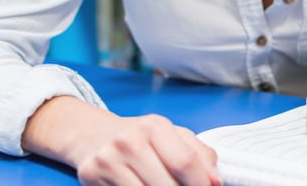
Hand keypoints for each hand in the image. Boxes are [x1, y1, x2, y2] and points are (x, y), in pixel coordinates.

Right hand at [23, 96, 220, 185]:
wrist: (93, 135)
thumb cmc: (141, 138)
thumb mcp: (172, 136)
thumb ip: (199, 155)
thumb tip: (215, 181)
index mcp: (155, 126)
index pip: (185, 162)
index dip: (200, 184)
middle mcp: (130, 140)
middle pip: (167, 184)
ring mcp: (109, 159)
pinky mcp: (92, 175)